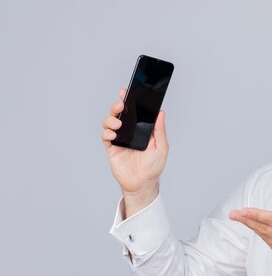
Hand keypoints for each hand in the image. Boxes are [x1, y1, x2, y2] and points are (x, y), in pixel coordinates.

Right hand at [101, 88, 168, 216]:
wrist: (143, 183)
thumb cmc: (153, 166)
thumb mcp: (161, 147)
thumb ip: (159, 130)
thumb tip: (161, 113)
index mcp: (141, 129)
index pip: (134, 112)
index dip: (130, 101)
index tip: (128, 92)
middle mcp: (129, 131)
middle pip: (120, 114)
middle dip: (118, 106)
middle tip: (121, 103)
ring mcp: (119, 139)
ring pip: (110, 122)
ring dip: (112, 119)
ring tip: (119, 123)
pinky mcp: (112, 148)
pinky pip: (105, 136)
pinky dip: (107, 132)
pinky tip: (113, 133)